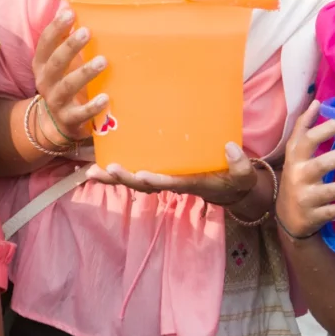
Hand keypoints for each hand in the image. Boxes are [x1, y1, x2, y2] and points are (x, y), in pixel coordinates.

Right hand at [31, 5, 106, 155]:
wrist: (57, 123)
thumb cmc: (64, 82)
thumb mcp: (61, 61)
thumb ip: (66, 38)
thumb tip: (72, 3)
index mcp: (42, 64)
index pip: (45, 43)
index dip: (55, 28)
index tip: (69, 12)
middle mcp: (45, 81)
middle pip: (55, 62)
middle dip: (69, 46)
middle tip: (87, 32)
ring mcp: (56, 101)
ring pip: (68, 86)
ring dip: (85, 73)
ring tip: (103, 61)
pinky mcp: (69, 119)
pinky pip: (81, 113)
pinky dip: (93, 106)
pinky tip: (106, 98)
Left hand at [89, 141, 264, 207]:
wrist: (226, 187)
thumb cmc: (234, 180)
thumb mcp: (243, 175)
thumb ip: (240, 165)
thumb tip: (230, 147)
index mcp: (190, 183)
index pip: (171, 184)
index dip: (158, 181)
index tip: (144, 175)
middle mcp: (171, 183)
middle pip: (144, 185)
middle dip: (126, 179)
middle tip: (109, 170)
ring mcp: (162, 178)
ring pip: (133, 181)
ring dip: (112, 178)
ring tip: (91, 172)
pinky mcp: (156, 170)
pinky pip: (134, 171)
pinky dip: (115, 170)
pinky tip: (97, 163)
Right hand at [279, 103, 334, 238]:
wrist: (287, 217)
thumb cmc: (297, 177)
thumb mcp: (295, 154)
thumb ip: (304, 129)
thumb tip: (317, 102)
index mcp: (295, 158)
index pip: (307, 140)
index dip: (325, 129)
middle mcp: (298, 176)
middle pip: (321, 164)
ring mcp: (306, 198)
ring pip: (332, 191)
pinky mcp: (314, 216)